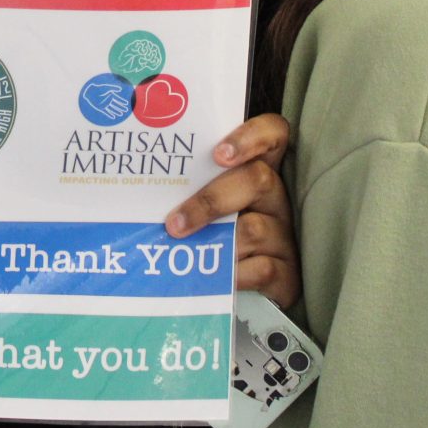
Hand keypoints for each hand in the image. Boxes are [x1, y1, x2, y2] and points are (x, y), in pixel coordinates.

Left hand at [162, 113, 298, 307]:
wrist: (242, 292)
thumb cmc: (213, 239)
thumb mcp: (204, 209)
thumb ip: (186, 192)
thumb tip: (139, 193)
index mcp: (258, 172)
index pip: (273, 134)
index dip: (252, 137)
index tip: (219, 153)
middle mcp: (276, 198)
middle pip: (258, 179)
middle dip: (210, 201)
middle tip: (174, 224)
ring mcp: (284, 235)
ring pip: (254, 229)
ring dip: (216, 242)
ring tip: (187, 255)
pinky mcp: (288, 273)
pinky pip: (262, 268)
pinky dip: (234, 274)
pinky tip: (215, 279)